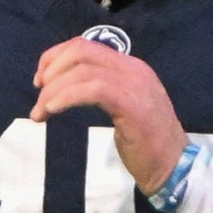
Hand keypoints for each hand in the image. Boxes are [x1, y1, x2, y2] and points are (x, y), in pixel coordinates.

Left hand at [30, 38, 187, 194]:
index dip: (55, 57)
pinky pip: (92, 89)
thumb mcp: (123, 107)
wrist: (173, 166)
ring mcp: (134, 84)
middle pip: (81, 51)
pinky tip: (53, 111)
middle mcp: (132, 69)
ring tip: (40, 112)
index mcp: (129, 66)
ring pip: (83, 70)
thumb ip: (101, 90)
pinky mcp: (131, 104)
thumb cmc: (145, 142)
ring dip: (54, 90)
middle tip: (38, 95)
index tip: (40, 80)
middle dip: (51, 69)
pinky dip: (66, 97)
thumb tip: (64, 86)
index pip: (86, 46)